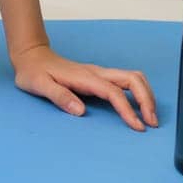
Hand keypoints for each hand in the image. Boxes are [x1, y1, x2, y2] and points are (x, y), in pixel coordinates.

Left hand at [11, 43, 158, 131]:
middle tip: (152, 122)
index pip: (113, 92)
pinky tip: (139, 107)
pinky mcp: (99, 77)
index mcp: (84, 77)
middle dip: (147, 99)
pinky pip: (126, 82)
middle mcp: (96, 73)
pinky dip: (138, 93)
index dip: (128, 110)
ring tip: (150, 117)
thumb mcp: (39, 85)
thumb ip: (59, 97)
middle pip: (132, 79)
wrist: (30, 56)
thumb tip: (80, 111)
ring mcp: (99, 73)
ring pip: (132, 78)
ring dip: (145, 95)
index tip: (138, 126)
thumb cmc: (33, 72)